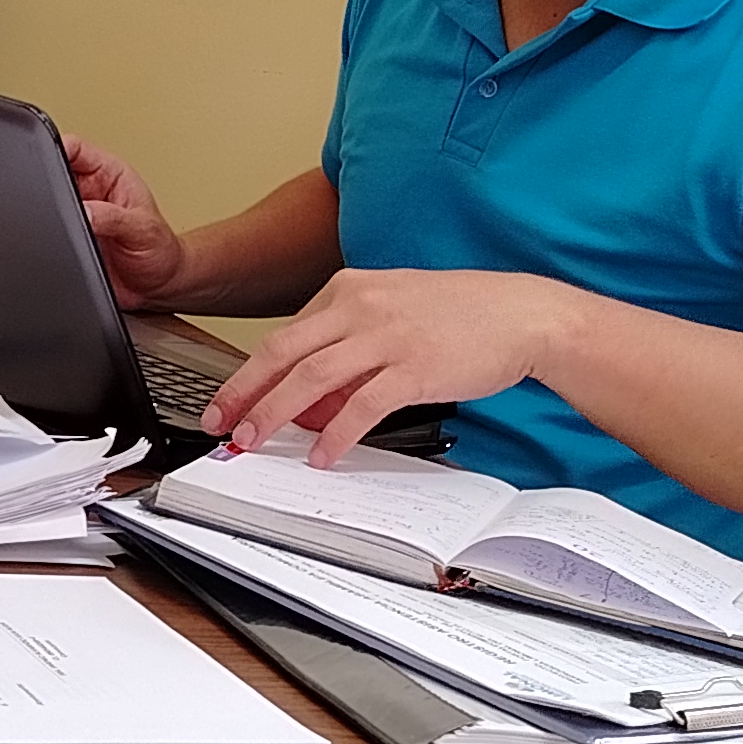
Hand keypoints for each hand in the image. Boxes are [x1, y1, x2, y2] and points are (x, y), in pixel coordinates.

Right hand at [62, 135, 184, 308]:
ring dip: (49, 215)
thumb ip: (113, 219)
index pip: (77, 149)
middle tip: (51, 199)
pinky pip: (50, 234)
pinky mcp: (70, 240)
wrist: (157, 286)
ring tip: (63, 228)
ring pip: (49, 205)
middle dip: (48, 183)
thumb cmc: (161, 251)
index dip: (60, 146)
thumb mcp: (142, 230)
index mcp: (110, 175)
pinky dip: (46, 238)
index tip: (48, 153)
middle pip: (56, 174)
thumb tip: (84, 211)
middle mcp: (90, 193)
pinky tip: (59, 245)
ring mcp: (78, 216)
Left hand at [208, 268, 577, 465]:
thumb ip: (350, 341)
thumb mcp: (394, 308)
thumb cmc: (462, 313)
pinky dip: (336, 434)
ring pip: (311, 377)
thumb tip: (314, 393)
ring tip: (253, 441)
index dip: (250, 372)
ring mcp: (388, 336)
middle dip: (243, 391)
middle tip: (220, 422)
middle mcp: (362, 307)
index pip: (285, 334)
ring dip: (275, 414)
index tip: (230, 400)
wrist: (522, 313)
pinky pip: (362, 406)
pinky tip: (322, 455)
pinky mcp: (415, 368)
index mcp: (351, 288)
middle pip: (283, 352)